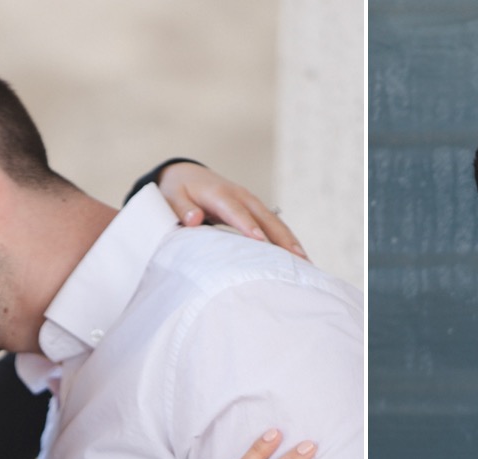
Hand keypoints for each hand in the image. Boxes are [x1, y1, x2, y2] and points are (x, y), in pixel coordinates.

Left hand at [156, 161, 306, 257]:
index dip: (248, 225)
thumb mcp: (171, 196)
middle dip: (282, 238)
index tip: (259, 240)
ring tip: (306, 263)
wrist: (188, 176)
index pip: (236, 211)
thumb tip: (193, 219)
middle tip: (297, 257)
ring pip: (275, 222)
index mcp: (220, 194)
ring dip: (290, 241)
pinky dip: (286, 241)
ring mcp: (251, 203)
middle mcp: (241, 196)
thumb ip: (181, 208)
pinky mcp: (256, 211)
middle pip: (265, 218)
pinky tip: (298, 258)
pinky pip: (274, 226)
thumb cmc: (179, 191)